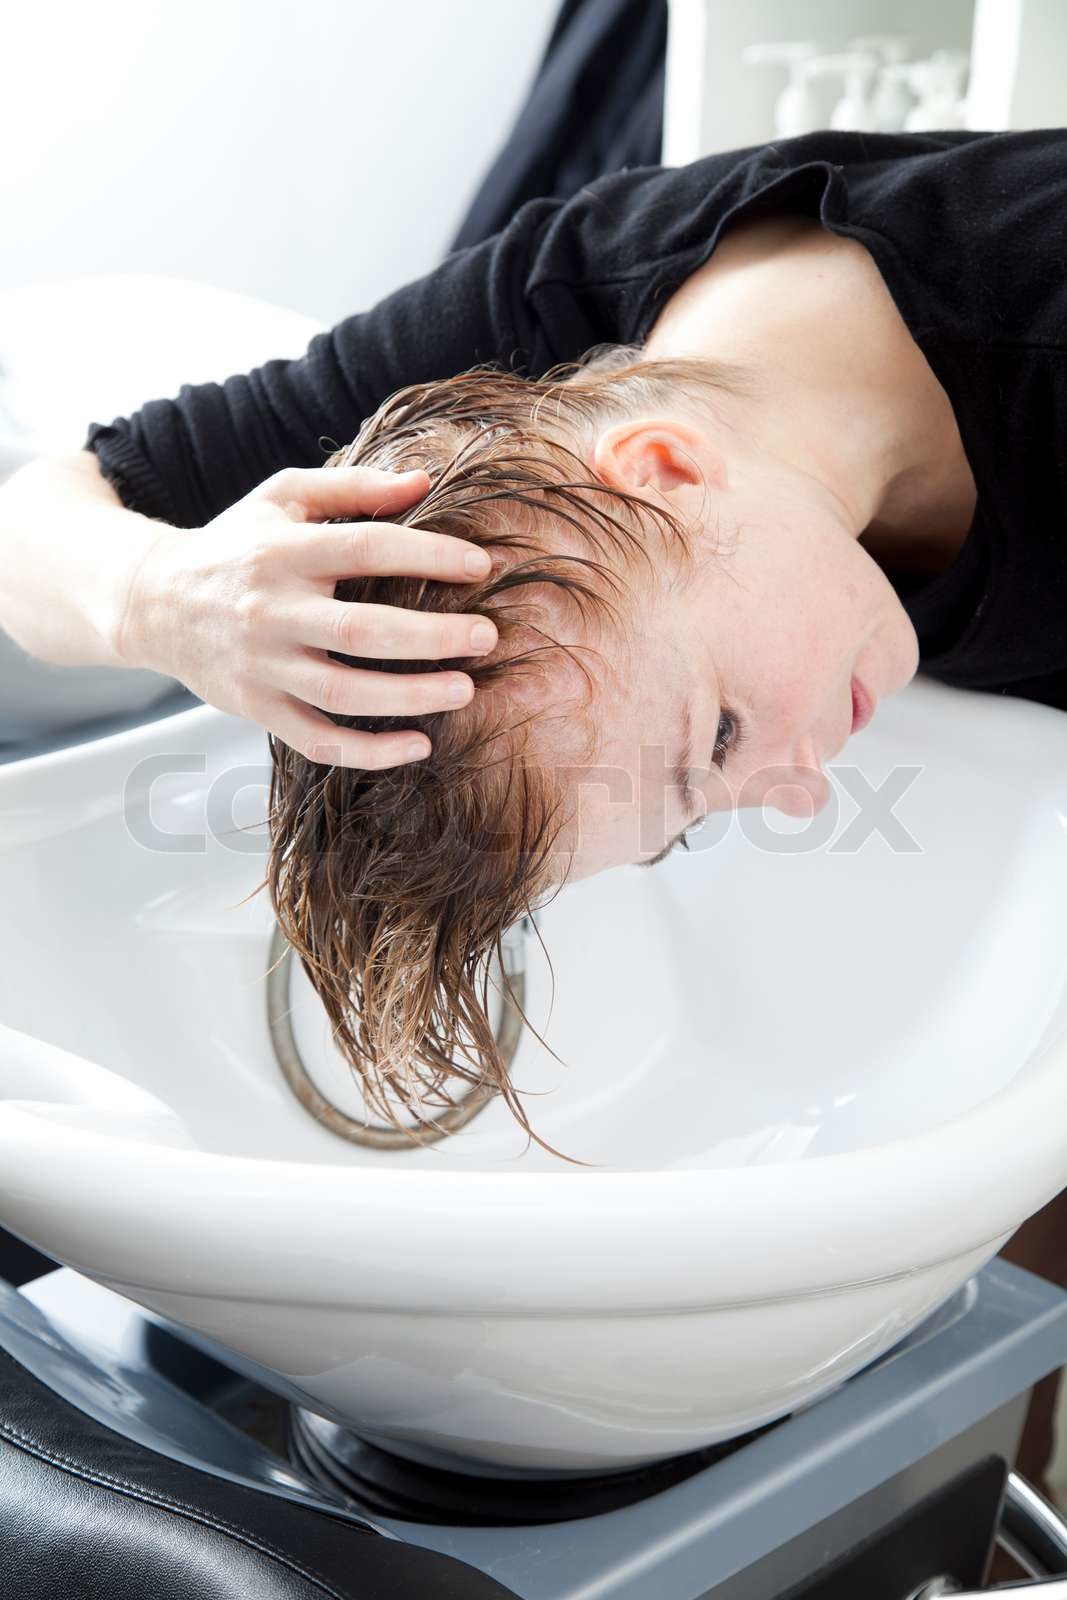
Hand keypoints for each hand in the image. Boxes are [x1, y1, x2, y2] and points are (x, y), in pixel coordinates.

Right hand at [116, 464, 496, 767]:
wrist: (151, 601)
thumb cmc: (235, 544)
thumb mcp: (284, 497)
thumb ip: (353, 487)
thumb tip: (425, 481)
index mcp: (284, 550)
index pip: (367, 548)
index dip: (429, 555)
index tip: (480, 565)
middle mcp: (272, 609)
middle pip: (362, 630)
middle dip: (432, 637)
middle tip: (486, 638)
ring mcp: (263, 665)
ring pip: (344, 693)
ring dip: (411, 696)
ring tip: (464, 690)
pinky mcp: (257, 708)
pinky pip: (318, 740)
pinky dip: (369, 752)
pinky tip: (417, 744)